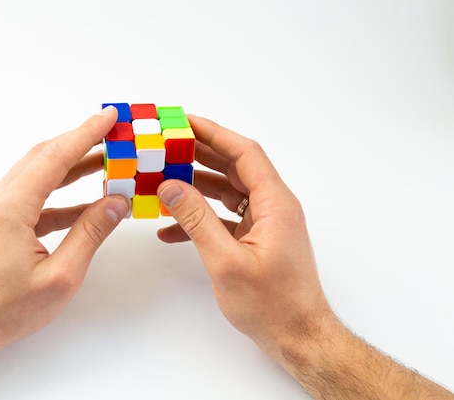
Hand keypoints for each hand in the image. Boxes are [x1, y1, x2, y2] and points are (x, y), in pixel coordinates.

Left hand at [0, 106, 129, 353]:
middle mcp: (0, 198)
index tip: (109, 117)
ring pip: (39, 173)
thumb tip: (116, 203)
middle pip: (45, 156)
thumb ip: (90, 234)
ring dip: (73, 164)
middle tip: (113, 133)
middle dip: (81, 141)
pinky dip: (62, 193)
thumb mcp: (60, 276)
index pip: (55, 157)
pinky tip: (86, 203)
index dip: (86, 134)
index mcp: (12, 206)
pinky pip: (35, 196)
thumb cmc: (5, 309)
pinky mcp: (0, 221)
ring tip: (106, 161)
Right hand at [156, 114, 333, 358]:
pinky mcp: (255, 239)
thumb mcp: (227, 261)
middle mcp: (272, 206)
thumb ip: (197, 220)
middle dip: (200, 154)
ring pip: (227, 191)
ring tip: (163, 178)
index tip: (184, 122)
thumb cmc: (272, 304)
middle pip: (234, 167)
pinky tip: (170, 229)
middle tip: (167, 145)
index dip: (214, 133)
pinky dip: (199, 218)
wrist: (298, 337)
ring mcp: (264, 223)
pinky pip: (224, 217)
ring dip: (195, 185)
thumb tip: (169, 187)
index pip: (244, 153)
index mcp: (275, 203)